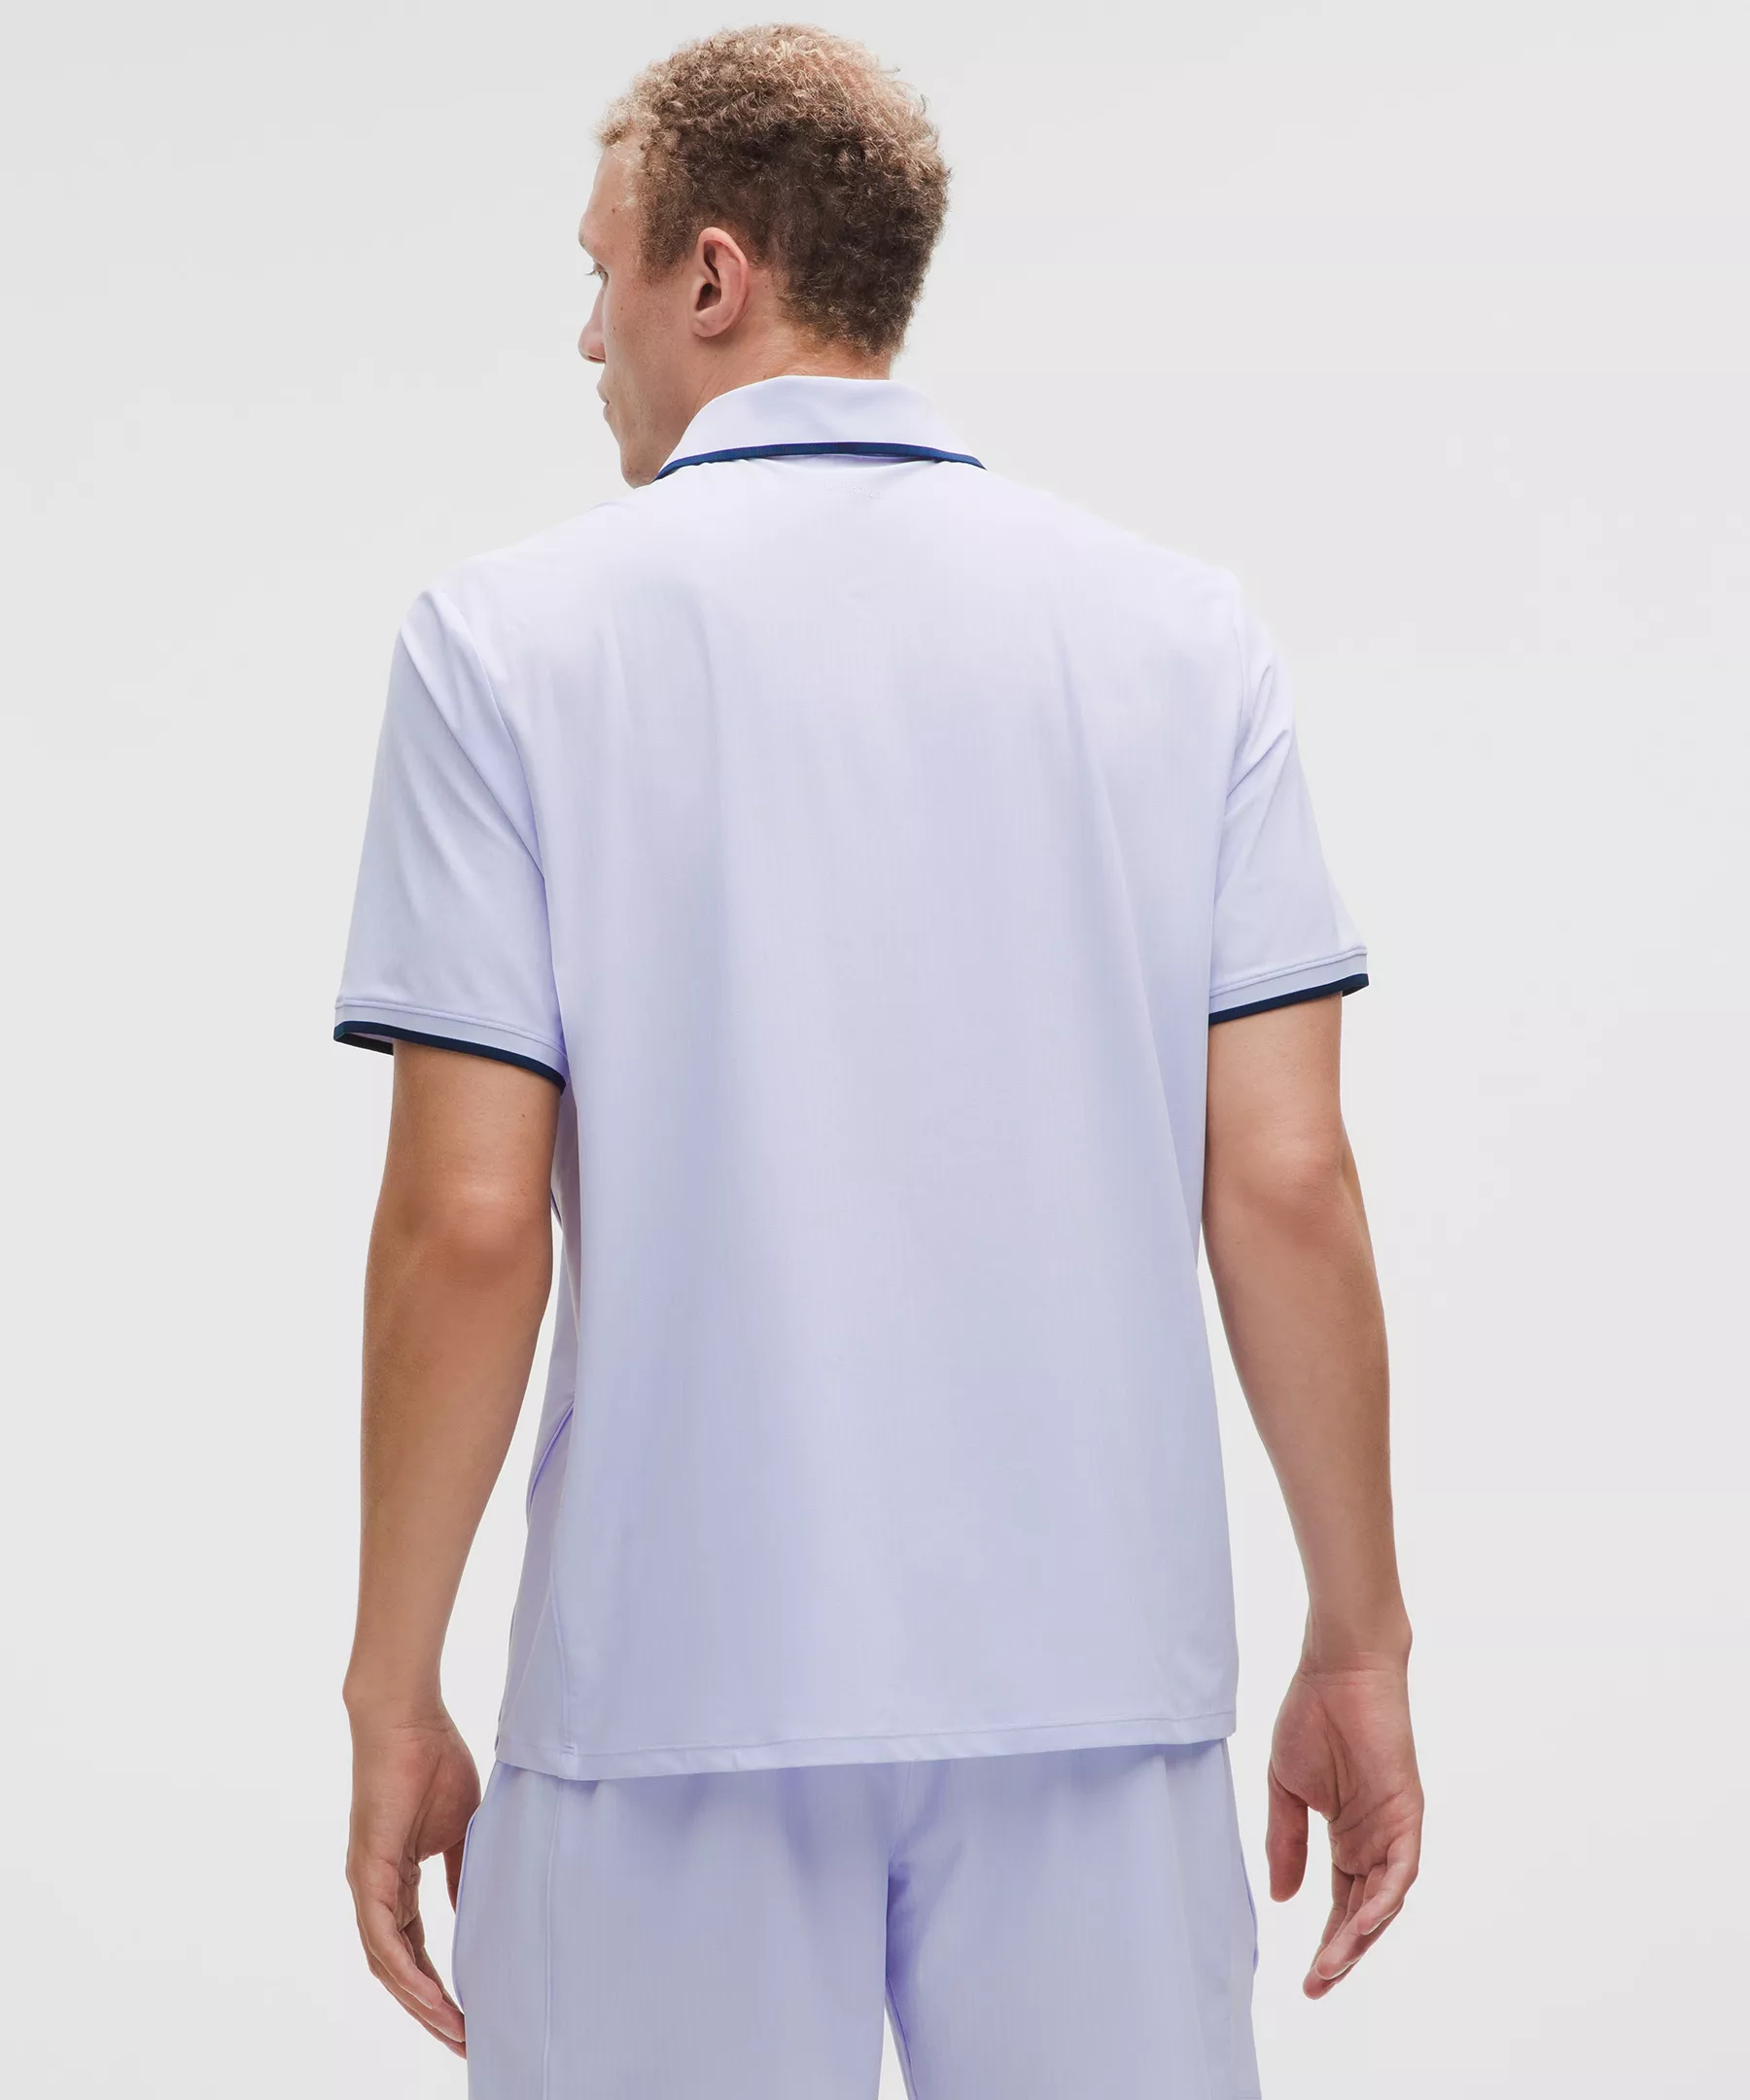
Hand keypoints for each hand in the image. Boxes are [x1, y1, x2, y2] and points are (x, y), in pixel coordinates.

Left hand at [345, 1707, 479, 2054]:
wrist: (408, 1719)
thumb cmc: (433, 1760)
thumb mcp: (461, 1829)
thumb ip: (464, 1874)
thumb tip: (476, 1915)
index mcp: (396, 1881)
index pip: (415, 1949)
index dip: (440, 1987)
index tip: (470, 2016)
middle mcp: (375, 1891)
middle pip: (398, 1970)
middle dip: (430, 2011)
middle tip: (465, 2042)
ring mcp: (367, 1884)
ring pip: (387, 1964)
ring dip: (420, 2003)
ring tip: (454, 2031)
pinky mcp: (368, 1872)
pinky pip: (383, 1937)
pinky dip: (407, 1971)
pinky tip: (432, 1996)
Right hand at [1266, 1655, 1422, 1997]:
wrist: (1337, 1669)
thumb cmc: (1310, 1716)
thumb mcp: (1285, 1789)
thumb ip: (1286, 1841)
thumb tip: (1282, 1897)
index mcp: (1346, 1836)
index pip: (1341, 1903)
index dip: (1327, 1942)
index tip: (1307, 1980)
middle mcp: (1374, 1840)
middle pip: (1363, 1912)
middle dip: (1342, 1953)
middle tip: (1317, 1987)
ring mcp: (1392, 1828)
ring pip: (1384, 1899)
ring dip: (1360, 1935)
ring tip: (1332, 1966)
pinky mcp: (1406, 1811)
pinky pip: (1401, 1868)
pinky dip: (1385, 1898)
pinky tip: (1362, 1924)